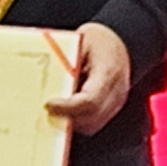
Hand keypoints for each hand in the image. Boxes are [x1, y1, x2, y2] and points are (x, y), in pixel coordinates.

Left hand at [45, 22, 137, 136]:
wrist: (121, 42)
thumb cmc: (100, 40)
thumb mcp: (80, 42)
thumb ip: (66, 62)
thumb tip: (45, 78)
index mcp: (108, 72)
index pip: (90, 100)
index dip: (68, 107)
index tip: (49, 104)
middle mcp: (116, 92)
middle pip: (91, 118)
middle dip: (66, 118)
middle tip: (46, 111)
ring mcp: (116, 102)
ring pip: (92, 125)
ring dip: (71, 122)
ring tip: (53, 112)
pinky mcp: (111, 108)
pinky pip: (93, 123)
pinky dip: (78, 120)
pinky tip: (64, 111)